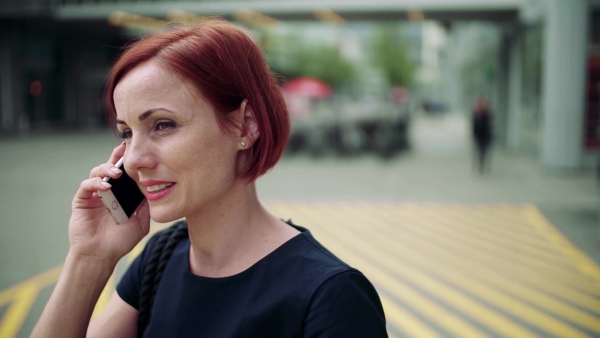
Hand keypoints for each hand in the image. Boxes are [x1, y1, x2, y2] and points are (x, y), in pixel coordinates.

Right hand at [68, 143, 149, 263]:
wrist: (101, 255)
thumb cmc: (120, 241)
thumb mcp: (140, 222)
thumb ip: (146, 206)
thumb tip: (154, 188)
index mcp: (122, 195)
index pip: (126, 174)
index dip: (131, 163)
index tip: (141, 152)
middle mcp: (108, 192)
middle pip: (111, 167)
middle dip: (118, 156)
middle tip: (126, 149)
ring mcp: (94, 195)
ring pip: (97, 172)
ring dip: (107, 169)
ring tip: (117, 173)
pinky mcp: (82, 200)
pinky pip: (86, 186)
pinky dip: (96, 183)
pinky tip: (106, 187)